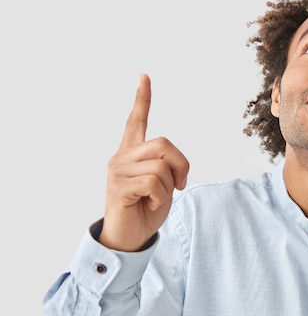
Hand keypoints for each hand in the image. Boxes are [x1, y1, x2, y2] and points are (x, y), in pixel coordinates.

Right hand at [99, 74, 189, 251]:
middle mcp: (121, 157)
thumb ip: (166, 164)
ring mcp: (118, 170)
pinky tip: (149, 205)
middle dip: (181, 165)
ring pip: (161, 165)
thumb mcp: (164, 183)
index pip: (136, 120)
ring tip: (157, 199)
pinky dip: (162, 197)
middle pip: (164, 144)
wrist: (129, 238)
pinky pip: (155, 182)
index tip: (144, 76)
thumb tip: (172, 162)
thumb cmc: (146, 209)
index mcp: (132, 153)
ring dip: (170, 186)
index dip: (142, 98)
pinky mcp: (118, 186)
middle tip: (179, 185)